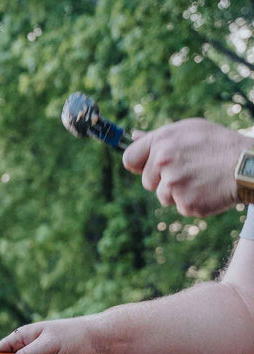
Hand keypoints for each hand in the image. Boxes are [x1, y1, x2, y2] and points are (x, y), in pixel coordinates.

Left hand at [122, 119, 251, 216]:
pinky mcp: (185, 203)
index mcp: (162, 141)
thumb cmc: (217, 144)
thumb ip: (158, 137)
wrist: (247, 164)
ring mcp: (174, 183)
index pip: (129, 158)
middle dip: (162, 179)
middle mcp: (164, 161)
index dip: (137, 165)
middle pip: (146, 182)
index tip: (145, 167)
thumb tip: (133, 137)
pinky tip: (205, 188)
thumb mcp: (189, 130)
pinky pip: (179, 206)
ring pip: (162, 196)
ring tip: (199, 178)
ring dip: (176, 192)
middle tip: (188, 170)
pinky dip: (191, 200)